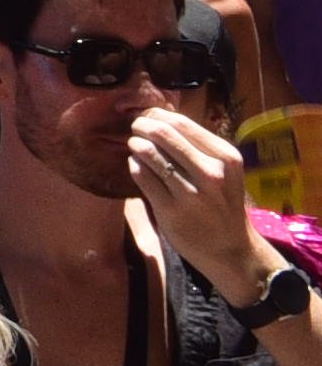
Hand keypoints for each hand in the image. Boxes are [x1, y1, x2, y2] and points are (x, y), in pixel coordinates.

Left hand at [131, 106, 274, 297]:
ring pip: (149, 153)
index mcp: (226, 158)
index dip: (157, 115)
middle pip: (163, 134)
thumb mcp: (223, 171)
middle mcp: (211, 174)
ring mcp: (191, 194)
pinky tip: (137, 166)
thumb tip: (160, 115)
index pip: (182, 124)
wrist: (230, 249)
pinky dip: (135, 166)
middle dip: (142, 126)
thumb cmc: (222, 204)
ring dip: (136, 145)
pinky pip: (142, 176)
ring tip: (135, 146)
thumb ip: (198, 146)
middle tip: (135, 128)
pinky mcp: (171, 211)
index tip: (147, 116)